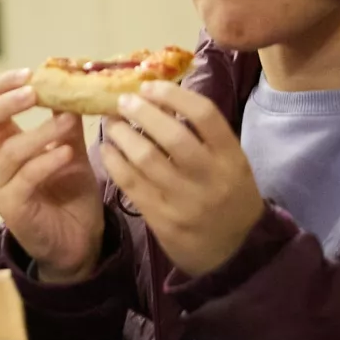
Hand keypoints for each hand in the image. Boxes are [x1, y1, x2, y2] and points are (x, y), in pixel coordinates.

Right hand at [0, 71, 104, 282]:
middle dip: (2, 102)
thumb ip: (64, 123)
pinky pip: (24, 179)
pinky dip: (46, 161)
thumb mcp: (70, 150)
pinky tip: (68, 153)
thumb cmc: (69, 195)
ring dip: (39, 132)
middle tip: (33, 91)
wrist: (80, 243)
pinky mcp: (12, 210)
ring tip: (67, 121)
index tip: (29, 74)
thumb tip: (73, 86)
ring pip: (6, 151)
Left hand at [101, 81, 263, 276]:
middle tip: (123, 101)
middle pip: (173, 135)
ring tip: (112, 123)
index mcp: (232, 158)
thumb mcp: (230, 164)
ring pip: (146, 159)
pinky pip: (130, 183)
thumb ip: (204, 136)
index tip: (149, 86)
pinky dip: (113, 161)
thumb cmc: (229, 197)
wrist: (233, 253)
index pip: (205, 115)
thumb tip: (163, 97)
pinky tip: (107, 149)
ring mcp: (184, 200)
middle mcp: (210, 177)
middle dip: (142, 112)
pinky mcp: (161, 218)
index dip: (173, 95)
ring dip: (122, 135)